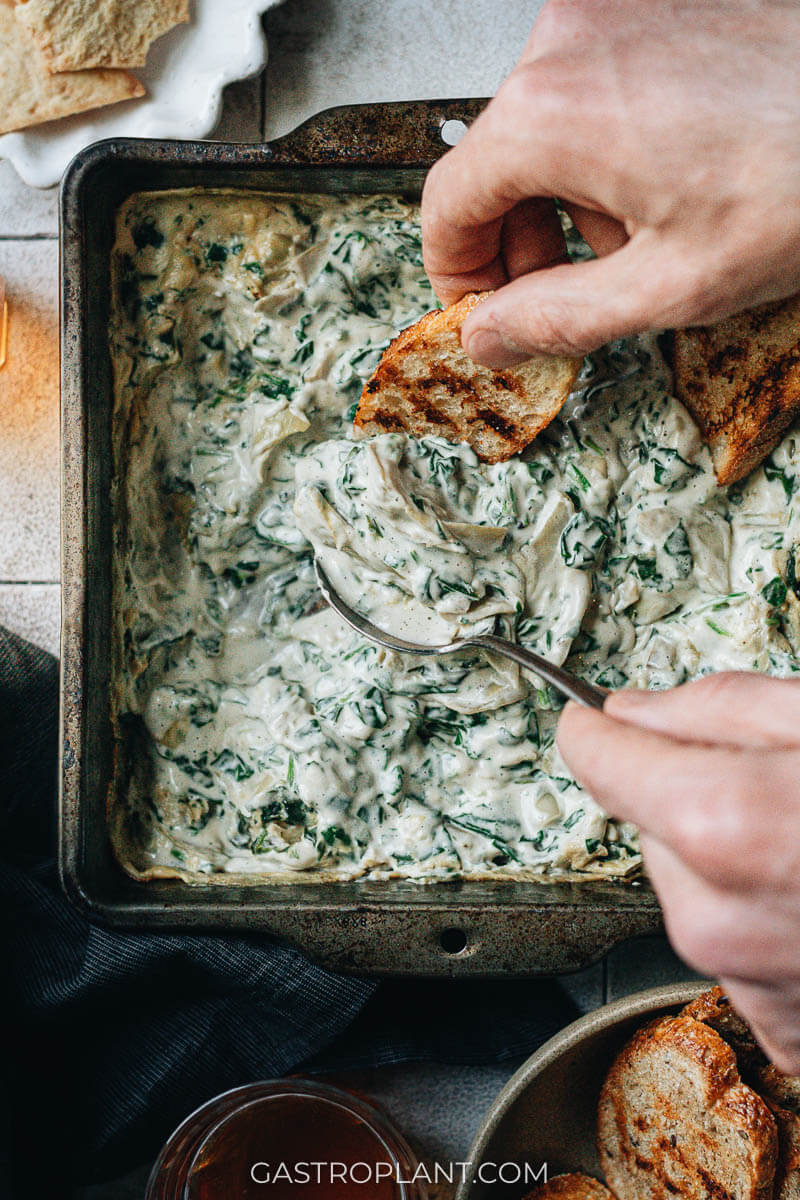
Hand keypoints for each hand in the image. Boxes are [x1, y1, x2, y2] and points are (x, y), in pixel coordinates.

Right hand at [421, 0, 799, 364]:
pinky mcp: (649, 4)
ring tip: (643, 237)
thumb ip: (554, 318)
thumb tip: (486, 338)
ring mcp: (611, 10)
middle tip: (562, 293)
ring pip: (543, 128)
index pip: (447, 201)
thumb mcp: (668, 286)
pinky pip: (590, 88)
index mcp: (552, 113)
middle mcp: (568, 41)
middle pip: (495, 162)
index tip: (479, 309)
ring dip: (571, 197)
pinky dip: (606, 147)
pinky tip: (666, 182)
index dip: (455, 272)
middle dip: (522, 240)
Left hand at [557, 673, 799, 1072]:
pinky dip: (763, 913)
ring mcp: (748, 981)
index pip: (597, 759)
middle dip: (690, 790)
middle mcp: (714, 916)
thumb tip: (634, 710)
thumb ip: (720, 706)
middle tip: (780, 779)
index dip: (599, 728)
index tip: (598, 716)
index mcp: (720, 824)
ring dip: (730, 853)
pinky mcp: (786, 1025)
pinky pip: (733, 942)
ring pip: (690, 883)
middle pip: (649, 822)